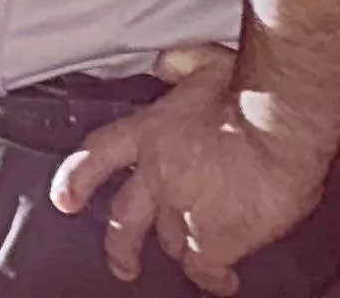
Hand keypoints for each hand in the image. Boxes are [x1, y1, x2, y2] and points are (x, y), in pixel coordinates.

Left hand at [50, 45, 335, 292]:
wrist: (276, 125)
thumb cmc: (248, 91)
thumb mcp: (202, 63)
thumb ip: (178, 66)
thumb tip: (165, 64)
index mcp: (149, 131)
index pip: (99, 155)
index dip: (78, 179)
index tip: (63, 200)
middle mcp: (155, 174)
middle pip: (125, 217)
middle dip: (120, 244)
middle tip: (121, 264)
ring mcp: (179, 211)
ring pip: (170, 245)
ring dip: (180, 254)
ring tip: (192, 267)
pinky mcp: (210, 241)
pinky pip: (205, 270)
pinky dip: (213, 280)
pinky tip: (224, 283)